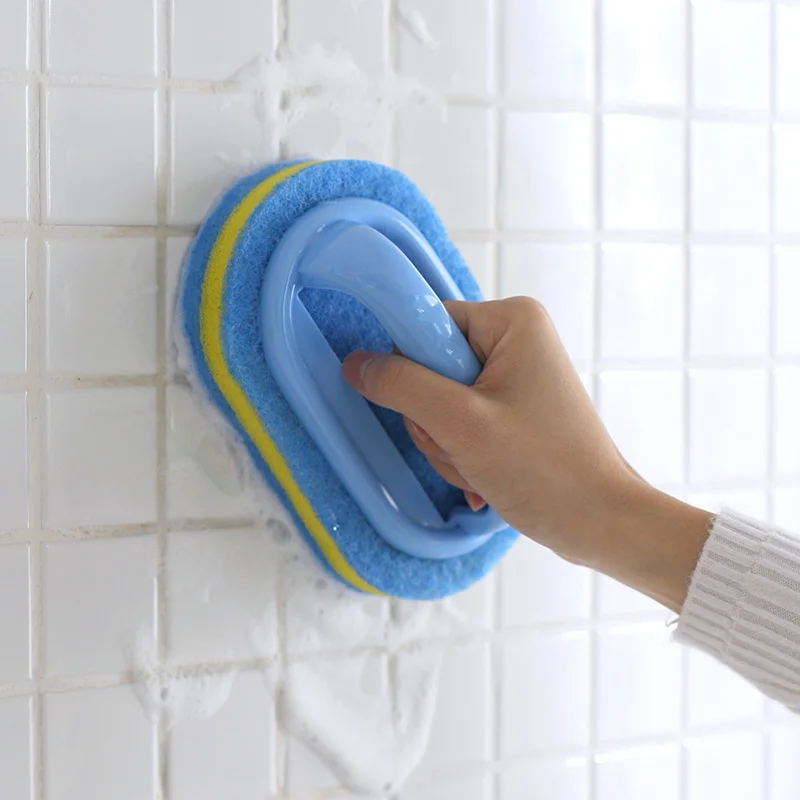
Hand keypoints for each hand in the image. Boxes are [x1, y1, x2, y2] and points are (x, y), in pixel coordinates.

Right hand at [342, 297, 710, 611]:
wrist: (602, 523)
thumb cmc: (545, 469)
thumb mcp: (461, 424)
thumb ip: (401, 386)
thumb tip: (355, 363)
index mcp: (511, 321)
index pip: (426, 326)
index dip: (414, 373)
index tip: (437, 414)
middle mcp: (515, 338)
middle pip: (430, 368)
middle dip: (435, 421)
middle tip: (465, 448)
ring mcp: (516, 375)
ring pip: (440, 402)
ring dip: (448, 445)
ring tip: (480, 467)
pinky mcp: (514, 408)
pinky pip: (461, 422)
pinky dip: (463, 453)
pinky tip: (485, 479)